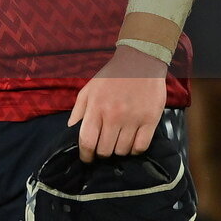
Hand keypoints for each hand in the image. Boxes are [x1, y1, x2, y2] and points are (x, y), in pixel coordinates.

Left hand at [67, 45, 167, 161]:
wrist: (140, 61)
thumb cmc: (113, 75)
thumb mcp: (90, 86)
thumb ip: (79, 107)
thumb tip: (71, 126)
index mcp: (96, 106)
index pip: (87, 140)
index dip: (85, 155)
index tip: (87, 159)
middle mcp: (113, 115)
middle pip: (105, 149)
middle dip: (102, 153)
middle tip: (103, 149)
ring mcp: (133, 119)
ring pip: (123, 150)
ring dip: (118, 151)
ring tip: (117, 143)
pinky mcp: (150, 120)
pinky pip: (141, 147)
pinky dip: (135, 150)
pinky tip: (132, 143)